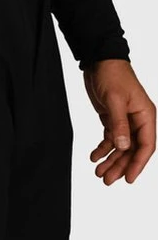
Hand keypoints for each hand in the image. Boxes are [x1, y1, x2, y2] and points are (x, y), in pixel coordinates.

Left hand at [84, 59, 155, 183]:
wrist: (99, 60)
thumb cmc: (112, 74)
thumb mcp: (114, 99)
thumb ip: (119, 124)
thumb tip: (123, 147)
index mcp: (145, 115)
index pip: (146, 146)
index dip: (138, 164)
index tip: (128, 179)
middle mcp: (138, 120)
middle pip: (133, 150)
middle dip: (121, 166)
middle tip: (106, 180)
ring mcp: (126, 120)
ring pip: (121, 147)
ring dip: (111, 160)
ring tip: (98, 172)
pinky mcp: (113, 119)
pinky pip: (111, 139)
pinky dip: (103, 149)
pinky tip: (94, 157)